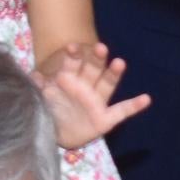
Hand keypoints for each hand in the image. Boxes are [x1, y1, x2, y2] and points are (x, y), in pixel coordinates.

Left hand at [34, 42, 150, 149]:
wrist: (59, 133)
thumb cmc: (52, 109)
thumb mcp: (41, 98)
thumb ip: (39, 87)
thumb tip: (33, 75)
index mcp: (70, 79)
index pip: (73, 64)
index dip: (73, 56)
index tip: (71, 46)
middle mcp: (86, 87)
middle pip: (93, 69)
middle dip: (96, 58)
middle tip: (99, 47)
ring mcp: (97, 102)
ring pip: (107, 85)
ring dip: (113, 74)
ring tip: (119, 62)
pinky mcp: (105, 119)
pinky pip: (121, 111)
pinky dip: (134, 106)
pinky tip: (146, 99)